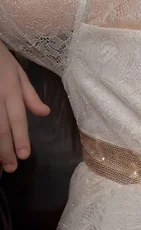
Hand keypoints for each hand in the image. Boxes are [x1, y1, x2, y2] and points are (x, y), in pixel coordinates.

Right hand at [0, 41, 49, 172]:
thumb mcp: (18, 73)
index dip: (20, 137)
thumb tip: (46, 113)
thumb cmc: (1, 61)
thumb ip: (30, 95)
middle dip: (5, 150)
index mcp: (10, 90)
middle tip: (11, 168)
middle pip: (0, 128)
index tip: (24, 155)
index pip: (17, 117)